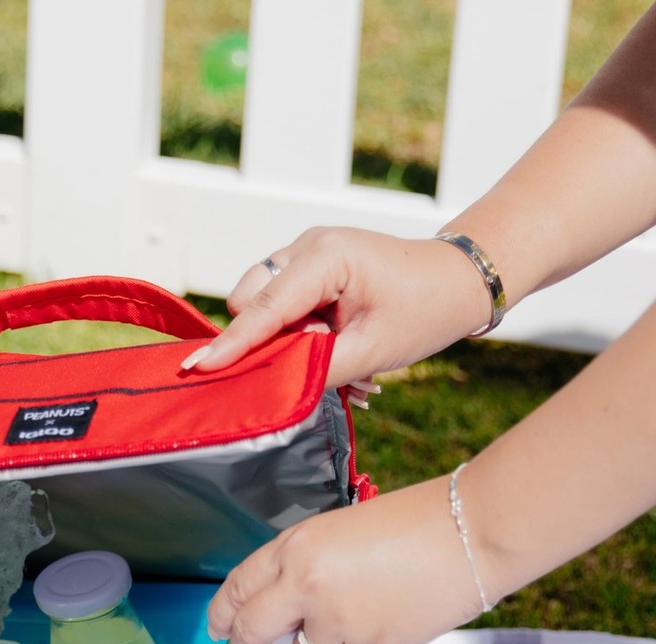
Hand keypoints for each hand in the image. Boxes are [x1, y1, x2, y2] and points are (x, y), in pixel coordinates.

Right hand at [180, 226, 493, 384]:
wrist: (458, 280)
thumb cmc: (425, 309)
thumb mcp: (372, 351)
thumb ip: (314, 368)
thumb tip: (270, 384)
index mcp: (325, 257)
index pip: (263, 309)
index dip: (232, 344)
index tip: (198, 369)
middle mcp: (307, 246)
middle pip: (250, 301)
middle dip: (265, 339)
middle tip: (318, 357)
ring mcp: (305, 253)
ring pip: (260, 303)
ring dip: (282, 336)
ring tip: (330, 348)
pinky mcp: (308, 266)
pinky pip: (278, 302)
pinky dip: (294, 328)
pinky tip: (328, 338)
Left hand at [206, 475, 487, 643]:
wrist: (470, 534)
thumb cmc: (414, 524)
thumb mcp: (341, 533)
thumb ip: (305, 568)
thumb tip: (285, 612)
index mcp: (296, 546)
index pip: (240, 584)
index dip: (223, 612)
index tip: (217, 629)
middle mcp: (304, 583)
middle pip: (253, 630)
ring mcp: (334, 619)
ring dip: (324, 641)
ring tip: (369, 604)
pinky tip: (391, 613)